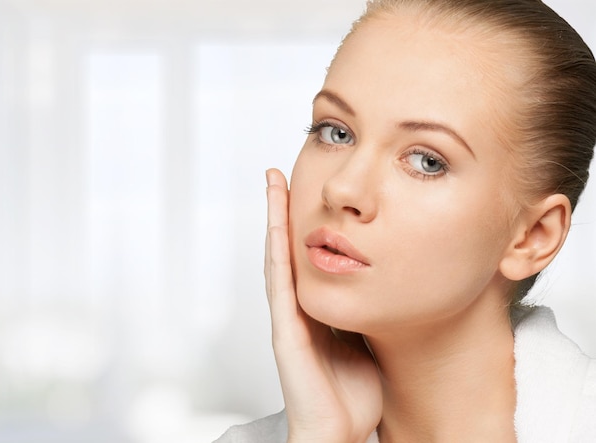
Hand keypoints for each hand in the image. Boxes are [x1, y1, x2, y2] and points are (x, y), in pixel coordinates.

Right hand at [265, 168, 381, 442]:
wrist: (340, 434)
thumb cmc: (352, 394)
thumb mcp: (364, 339)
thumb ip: (364, 311)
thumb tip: (382, 284)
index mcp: (316, 309)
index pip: (305, 256)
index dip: (299, 223)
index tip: (303, 190)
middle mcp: (297, 309)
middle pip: (285, 249)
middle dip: (280, 211)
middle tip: (278, 174)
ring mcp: (288, 319)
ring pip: (276, 258)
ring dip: (273, 220)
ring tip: (272, 184)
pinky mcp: (286, 334)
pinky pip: (280, 286)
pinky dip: (276, 253)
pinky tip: (275, 226)